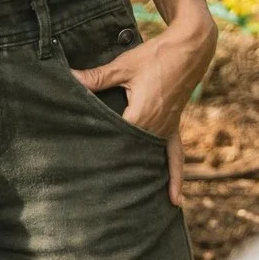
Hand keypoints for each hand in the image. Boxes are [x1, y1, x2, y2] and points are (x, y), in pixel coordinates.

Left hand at [73, 17, 216, 205]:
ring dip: (145, 182)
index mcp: (141, 116)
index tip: (87, 172)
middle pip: (133, 157)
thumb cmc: (155, 56)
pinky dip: (174, 176)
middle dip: (118, 175)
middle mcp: (157, 128)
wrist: (190, 48)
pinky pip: (174, 156)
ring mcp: (167, 129)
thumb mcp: (122, 66)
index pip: (116, 141)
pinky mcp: (173, 126)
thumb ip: (95, 77)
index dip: (100, 154)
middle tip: (102, 201)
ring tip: (135, 210)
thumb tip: (69, 78)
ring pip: (153, 162)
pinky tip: (173, 199)